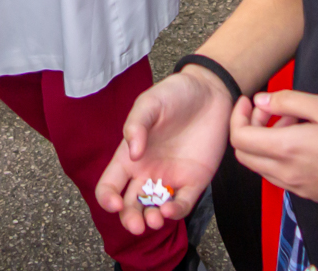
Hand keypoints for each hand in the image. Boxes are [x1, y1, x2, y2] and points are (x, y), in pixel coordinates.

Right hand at [94, 67, 233, 235]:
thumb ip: (136, 124)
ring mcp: (171, 179)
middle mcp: (147, 172)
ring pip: (154, 210)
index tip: (115, 204)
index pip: (109, 186)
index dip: (107, 199)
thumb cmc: (174, 94)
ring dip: (151, 220)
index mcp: (129, 156)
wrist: (210, 92)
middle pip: (131, 206)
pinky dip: (175, 212)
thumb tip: (132, 153)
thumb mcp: (150, 103)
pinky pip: (182, 203)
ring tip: (155, 219)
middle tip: (138, 225)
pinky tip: (170, 210)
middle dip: (130, 220)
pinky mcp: (194, 181)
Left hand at [227, 88, 317, 209]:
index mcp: (287, 150)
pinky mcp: (310, 195)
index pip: (240, 138)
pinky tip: (303, 141)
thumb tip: (261, 100)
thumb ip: (287, 101)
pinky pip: (280, 177)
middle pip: (245, 155)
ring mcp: (298, 188)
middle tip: (269, 109)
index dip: (238, 116)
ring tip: (292, 122)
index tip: (248, 100)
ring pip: (262, 167)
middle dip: (249, 128)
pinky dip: (279, 157)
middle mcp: (287, 174)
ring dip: (265, 143)